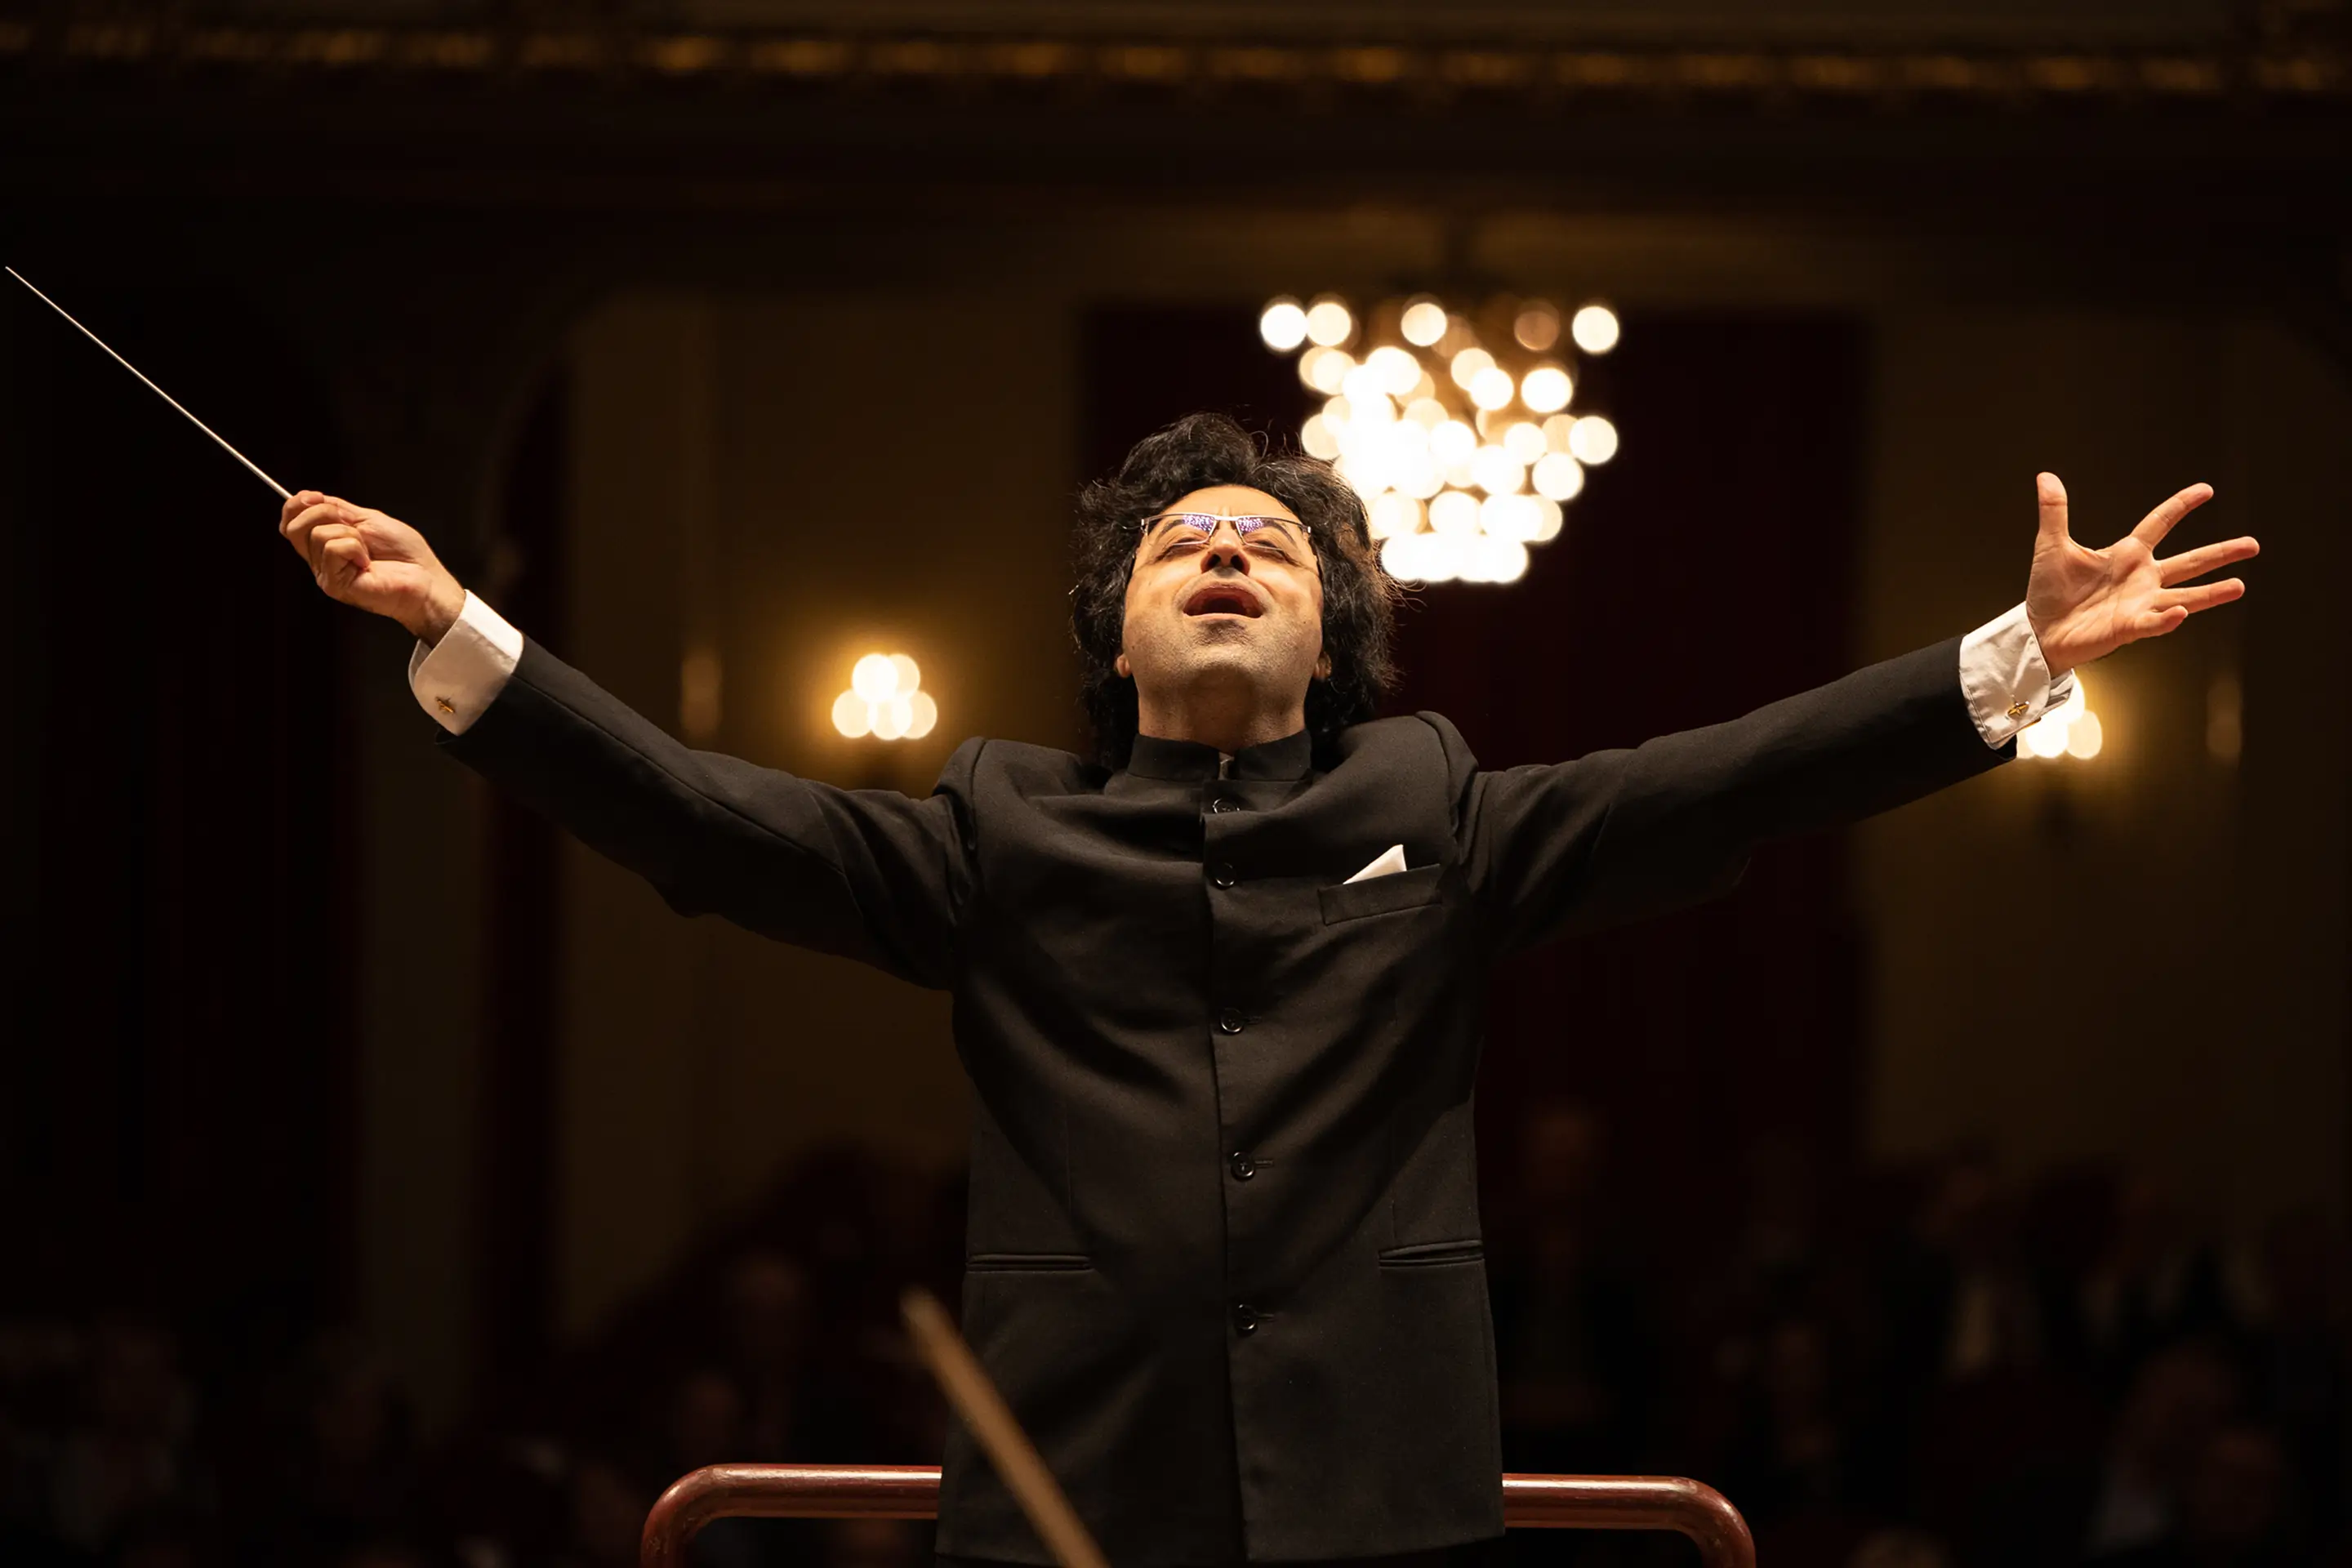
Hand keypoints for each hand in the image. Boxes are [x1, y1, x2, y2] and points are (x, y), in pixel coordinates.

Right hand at [279, 490, 465, 643]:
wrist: (425, 579)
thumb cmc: (405, 555)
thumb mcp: (368, 519)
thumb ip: (337, 509)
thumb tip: (310, 498)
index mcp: (326, 543)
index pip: (290, 521)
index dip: (296, 504)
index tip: (316, 496)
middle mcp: (320, 559)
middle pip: (294, 526)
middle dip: (324, 513)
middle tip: (353, 525)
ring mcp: (325, 573)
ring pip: (318, 534)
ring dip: (350, 534)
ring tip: (367, 550)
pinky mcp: (333, 584)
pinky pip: (333, 548)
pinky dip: (355, 548)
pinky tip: (367, 562)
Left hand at [2025, 473, 2258, 676]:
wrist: (2040, 630)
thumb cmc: (2050, 591)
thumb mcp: (2051, 546)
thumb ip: (2054, 512)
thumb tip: (2046, 477)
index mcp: (2127, 554)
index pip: (2160, 523)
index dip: (2181, 505)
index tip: (2206, 490)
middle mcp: (2142, 578)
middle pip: (2189, 562)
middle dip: (2220, 553)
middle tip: (2253, 544)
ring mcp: (2140, 604)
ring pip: (2185, 596)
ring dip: (2211, 593)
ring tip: (2240, 585)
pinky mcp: (2129, 627)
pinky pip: (2154, 622)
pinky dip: (2167, 619)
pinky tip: (2181, 612)